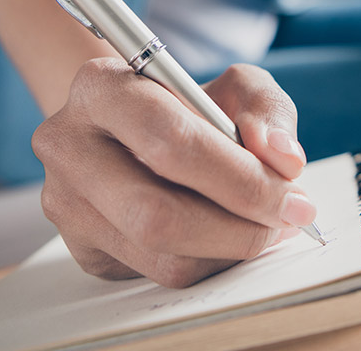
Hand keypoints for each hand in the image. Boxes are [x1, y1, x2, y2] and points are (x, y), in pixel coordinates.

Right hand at [32, 60, 315, 287]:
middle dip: (238, 225)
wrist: (134, 129)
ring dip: (229, 250)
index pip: (170, 141)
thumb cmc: (189, 104)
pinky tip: (228, 236)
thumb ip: (267, 111)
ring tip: (265, 226)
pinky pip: (157, 274)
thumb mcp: (234, 87)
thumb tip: (284, 159)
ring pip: (159, 254)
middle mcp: (68, 146)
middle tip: (286, 222)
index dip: (240, 176)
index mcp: (100, 88)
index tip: (293, 193)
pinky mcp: (82, 247)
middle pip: (157, 212)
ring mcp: (67, 203)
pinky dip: (209, 262)